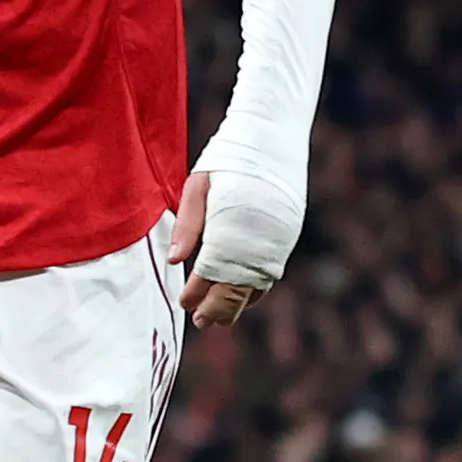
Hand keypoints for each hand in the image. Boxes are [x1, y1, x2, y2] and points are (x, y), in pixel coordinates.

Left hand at [169, 170, 295, 326]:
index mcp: (230, 227)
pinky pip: (272, 274)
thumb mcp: (197, 186)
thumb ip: (188, 226)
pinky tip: (243, 297)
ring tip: (219, 319)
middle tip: (201, 323)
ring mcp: (278, 240)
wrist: (274, 138)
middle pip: (236, 288)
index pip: (210, 273)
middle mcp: (258, 239)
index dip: (197, 293)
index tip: (184, 303)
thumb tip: (174, 261)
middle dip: (217, 309)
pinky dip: (256, 289)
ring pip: (257, 285)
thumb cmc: (228, 160)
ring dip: (237, 305)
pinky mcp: (287, 236)